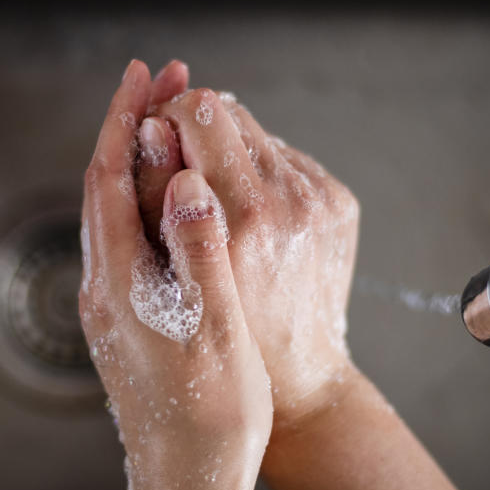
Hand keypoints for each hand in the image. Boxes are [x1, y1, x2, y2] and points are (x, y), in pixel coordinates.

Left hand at [80, 61, 272, 489]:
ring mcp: (113, 306)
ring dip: (142, 164)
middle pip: (107, 188)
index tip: (146, 75)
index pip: (108, 179)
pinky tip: (181, 197)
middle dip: (134, 129)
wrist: (191, 483)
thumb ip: (199, 252)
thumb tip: (184, 182)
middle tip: (170, 85)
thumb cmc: (210, 419)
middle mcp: (104, 289)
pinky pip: (133, 240)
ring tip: (178, 129)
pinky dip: (151, 202)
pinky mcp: (129, 320)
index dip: (124, 120)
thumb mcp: (216, 330)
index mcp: (119, 285)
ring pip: (118, 213)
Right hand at [148, 88, 360, 425]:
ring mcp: (324, 197)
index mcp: (245, 213)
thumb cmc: (228, 335)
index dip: (167, 114)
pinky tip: (246, 212)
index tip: (151, 136)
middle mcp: (292, 197)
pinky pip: (288, 163)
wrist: (301, 376)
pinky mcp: (340, 203)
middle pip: (233, 115)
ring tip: (211, 195)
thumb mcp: (175, 272)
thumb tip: (149, 125)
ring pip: (260, 136)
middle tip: (174, 160)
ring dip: (228, 151)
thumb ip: (156, 194)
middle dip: (195, 128)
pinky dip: (260, 174)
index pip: (203, 113)